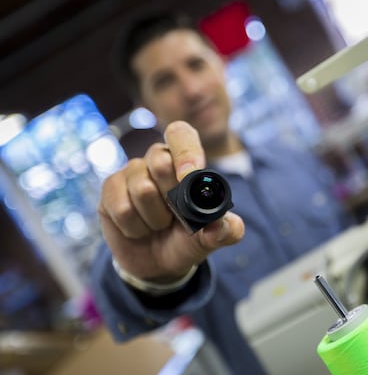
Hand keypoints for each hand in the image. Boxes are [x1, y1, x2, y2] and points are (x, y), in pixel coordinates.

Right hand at [98, 121, 243, 282]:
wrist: (158, 264)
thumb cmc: (188, 239)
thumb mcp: (212, 237)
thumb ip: (226, 230)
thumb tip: (224, 224)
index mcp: (186, 160)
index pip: (181, 134)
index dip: (185, 152)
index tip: (188, 177)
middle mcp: (157, 159)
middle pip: (161, 162)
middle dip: (172, 199)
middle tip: (176, 216)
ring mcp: (132, 172)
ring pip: (142, 190)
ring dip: (155, 219)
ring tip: (159, 224)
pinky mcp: (111, 188)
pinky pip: (122, 208)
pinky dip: (135, 228)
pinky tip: (139, 229)